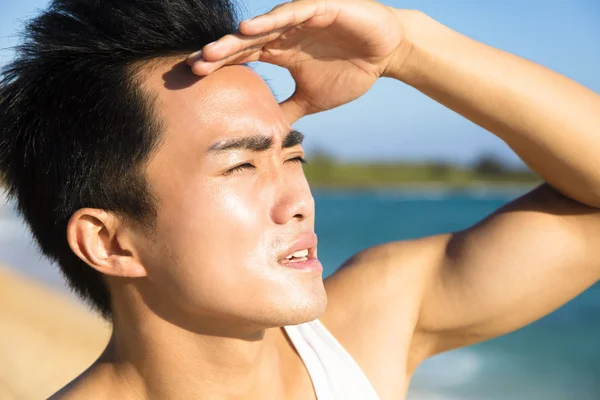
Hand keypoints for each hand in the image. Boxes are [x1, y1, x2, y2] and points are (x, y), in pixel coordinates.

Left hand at [186, 0, 407, 122]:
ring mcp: (300, 19)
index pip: (242, 58)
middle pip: (244, 43)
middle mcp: (284, 34)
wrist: (386, 54)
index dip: (219, 66)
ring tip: (212, 51)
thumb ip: (287, 110)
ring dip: (236, 39)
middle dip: (219, 54)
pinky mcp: (320, 7)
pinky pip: (291, 13)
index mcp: (279, 52)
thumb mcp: (311, 99)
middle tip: (193, 66)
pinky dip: (271, 20)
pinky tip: (249, 29)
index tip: (194, 77)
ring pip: (262, 27)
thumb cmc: (350, 72)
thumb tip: (267, 132)